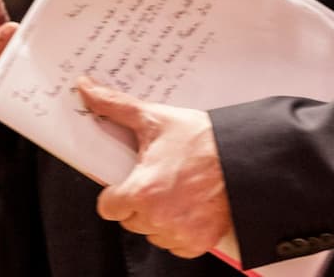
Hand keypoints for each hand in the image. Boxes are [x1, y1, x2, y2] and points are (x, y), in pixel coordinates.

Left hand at [78, 77, 232, 258]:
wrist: (246, 157)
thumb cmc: (204, 140)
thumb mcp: (155, 119)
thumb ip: (115, 106)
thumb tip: (87, 88)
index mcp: (143, 191)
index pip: (108, 208)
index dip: (115, 193)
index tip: (128, 182)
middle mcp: (160, 218)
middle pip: (130, 220)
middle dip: (138, 202)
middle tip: (157, 179)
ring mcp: (181, 233)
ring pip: (152, 233)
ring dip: (158, 218)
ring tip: (175, 191)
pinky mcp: (200, 242)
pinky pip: (176, 245)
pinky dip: (179, 231)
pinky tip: (188, 207)